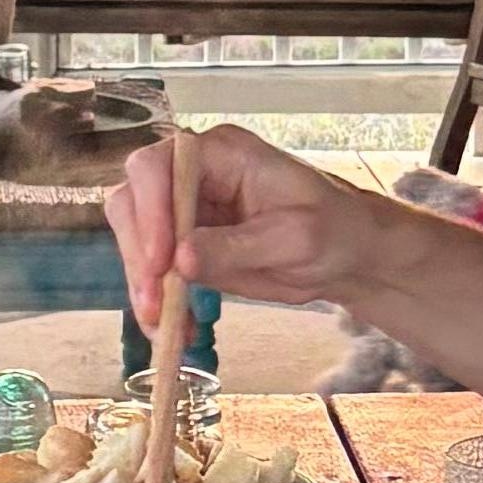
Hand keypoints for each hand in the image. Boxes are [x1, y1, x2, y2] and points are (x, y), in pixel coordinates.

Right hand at [108, 122, 370, 326]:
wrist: (348, 254)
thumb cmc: (333, 230)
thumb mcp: (295, 239)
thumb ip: (236, 247)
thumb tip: (180, 259)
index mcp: (221, 153)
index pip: (159, 166)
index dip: (150, 210)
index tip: (160, 261)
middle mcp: (193, 173)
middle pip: (134, 201)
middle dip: (138, 254)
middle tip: (154, 303)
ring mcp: (185, 208)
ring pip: (136, 238)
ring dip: (142, 283)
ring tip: (164, 327)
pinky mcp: (184, 243)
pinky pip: (153, 269)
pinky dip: (157, 301)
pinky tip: (175, 329)